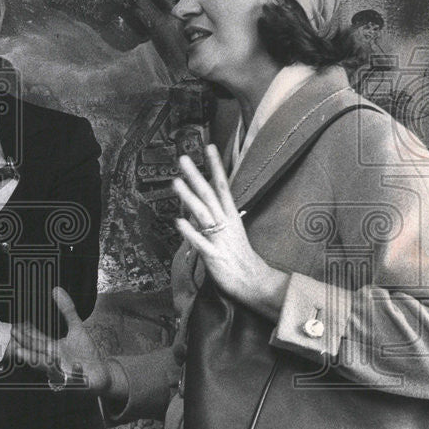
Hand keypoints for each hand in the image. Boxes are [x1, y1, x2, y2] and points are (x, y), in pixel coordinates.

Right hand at [9, 287, 114, 393]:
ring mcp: (65, 374)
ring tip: (44, 358)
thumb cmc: (84, 352)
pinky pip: (76, 379)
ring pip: (53, 371)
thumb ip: (66, 310)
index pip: (36, 342)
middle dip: (29, 354)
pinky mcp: (78, 382)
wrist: (100, 373)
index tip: (15, 331)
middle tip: (17, 349)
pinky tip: (78, 365)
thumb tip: (56, 289)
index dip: (26, 337)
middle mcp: (55, 363)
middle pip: (39, 357)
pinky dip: (77, 372)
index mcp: (52, 349)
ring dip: (47, 366)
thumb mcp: (76, 328)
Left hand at [173, 144, 288, 319]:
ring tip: (175, 182)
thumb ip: (217, 216)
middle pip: (210, 195)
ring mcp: (220, 239)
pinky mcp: (214, 256)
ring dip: (189, 198)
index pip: (222, 185)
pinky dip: (190, 231)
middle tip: (183, 158)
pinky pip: (200, 242)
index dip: (215, 166)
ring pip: (203, 214)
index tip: (208, 146)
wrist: (253, 282)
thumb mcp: (230, 231)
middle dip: (196, 175)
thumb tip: (202, 202)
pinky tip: (178, 221)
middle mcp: (226, 223)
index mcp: (231, 216)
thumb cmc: (239, 256)